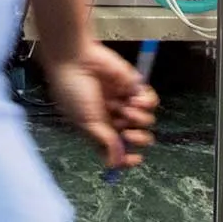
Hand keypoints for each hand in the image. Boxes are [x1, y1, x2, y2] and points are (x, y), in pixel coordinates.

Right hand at [44, 40, 158, 170]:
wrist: (75, 59)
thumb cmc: (72, 91)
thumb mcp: (86, 122)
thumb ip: (104, 142)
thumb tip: (115, 164)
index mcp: (98, 128)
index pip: (117, 149)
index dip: (127, 157)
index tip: (135, 159)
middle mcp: (113, 116)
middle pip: (136, 137)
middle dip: (138, 139)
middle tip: (129, 134)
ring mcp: (124, 101)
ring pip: (146, 120)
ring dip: (139, 119)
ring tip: (126, 109)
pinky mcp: (133, 85)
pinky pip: (150, 101)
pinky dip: (147, 103)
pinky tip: (135, 100)